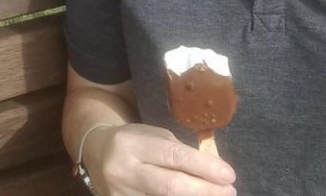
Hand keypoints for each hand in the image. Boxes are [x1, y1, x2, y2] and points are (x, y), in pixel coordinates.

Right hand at [87, 123, 236, 195]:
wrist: (96, 153)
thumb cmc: (132, 141)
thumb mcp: (151, 135)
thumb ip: (177, 151)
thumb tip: (213, 170)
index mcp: (131, 143)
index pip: (172, 156)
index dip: (203, 166)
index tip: (228, 174)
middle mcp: (124, 170)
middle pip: (170, 186)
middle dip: (204, 190)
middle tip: (229, 191)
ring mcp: (121, 194)